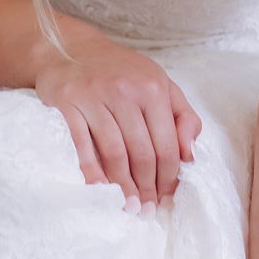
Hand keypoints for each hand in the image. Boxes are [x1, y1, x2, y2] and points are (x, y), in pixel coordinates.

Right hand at [35, 32, 201, 207]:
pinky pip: (81, 144)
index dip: (168, 177)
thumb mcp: (160, 84)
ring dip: (122, 186)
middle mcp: (126, 91)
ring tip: (128, 208)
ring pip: (114, 153)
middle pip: (142, 153)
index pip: (167, 145)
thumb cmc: (120, 72)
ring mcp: (95, 97)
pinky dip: (91, 170)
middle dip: (147, 188)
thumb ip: (183, 118)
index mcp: (153, 89)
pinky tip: (99, 190)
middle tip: (146, 211)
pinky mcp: (68, 102)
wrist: (70, 47)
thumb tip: (190, 157)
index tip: (166, 197)